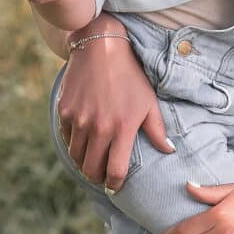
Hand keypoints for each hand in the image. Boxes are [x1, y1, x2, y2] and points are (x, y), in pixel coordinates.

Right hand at [56, 31, 172, 191]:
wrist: (101, 49)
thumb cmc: (130, 77)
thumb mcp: (149, 102)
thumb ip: (158, 130)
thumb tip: (169, 151)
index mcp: (122, 129)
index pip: (115, 171)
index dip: (115, 183)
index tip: (116, 185)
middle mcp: (98, 128)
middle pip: (92, 169)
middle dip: (98, 177)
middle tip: (102, 176)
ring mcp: (79, 120)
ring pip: (77, 157)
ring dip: (84, 164)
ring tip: (92, 162)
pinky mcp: (64, 111)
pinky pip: (67, 139)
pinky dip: (74, 146)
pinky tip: (84, 143)